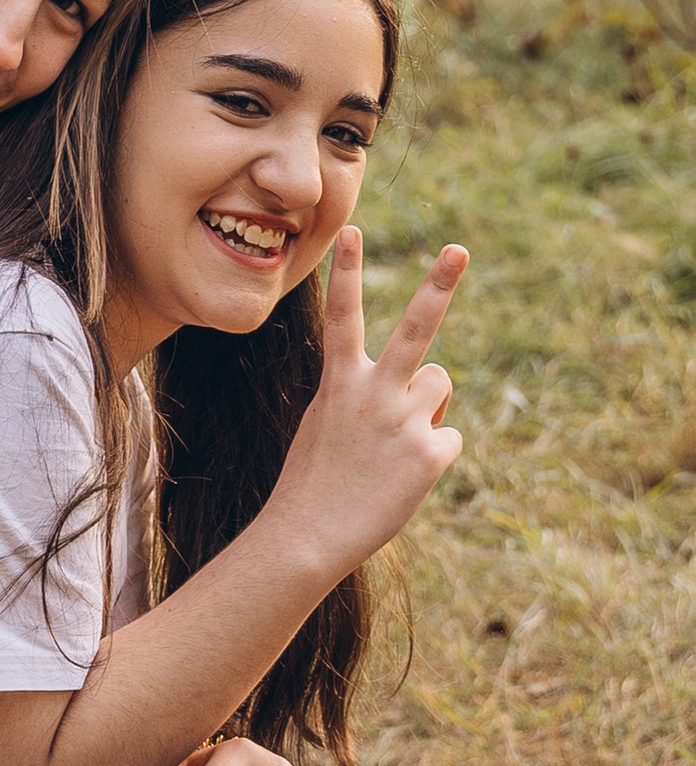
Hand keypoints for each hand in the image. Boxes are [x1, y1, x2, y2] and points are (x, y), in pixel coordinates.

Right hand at [267, 229, 468, 579]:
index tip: (351, 230)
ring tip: (394, 446)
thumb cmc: (314, 479)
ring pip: (440, 384)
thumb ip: (373, 395)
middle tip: (458, 250)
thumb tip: (432, 388)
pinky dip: (431, 456)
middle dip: (439, 286)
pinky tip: (403, 478)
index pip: (342, 315)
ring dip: (427, 406)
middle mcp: (374, 393)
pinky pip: (448, 437)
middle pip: (415, 329)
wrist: (308, 535)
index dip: (346, 271)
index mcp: (339, 382)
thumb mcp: (330, 423)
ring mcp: (404, 422)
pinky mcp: (430, 453)